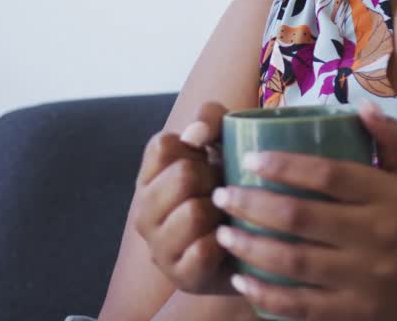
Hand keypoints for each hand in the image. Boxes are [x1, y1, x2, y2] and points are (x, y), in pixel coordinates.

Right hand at [131, 101, 233, 294]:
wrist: (252, 246)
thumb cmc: (231, 189)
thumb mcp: (225, 144)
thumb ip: (210, 120)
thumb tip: (195, 133)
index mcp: (149, 177)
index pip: (163, 145)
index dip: (196, 148)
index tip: (208, 161)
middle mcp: (144, 211)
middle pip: (182, 175)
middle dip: (213, 179)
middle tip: (223, 191)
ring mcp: (158, 246)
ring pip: (193, 212)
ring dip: (222, 213)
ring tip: (227, 218)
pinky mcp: (180, 277)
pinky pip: (203, 250)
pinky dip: (224, 243)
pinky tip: (230, 242)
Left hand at [211, 101, 396, 319]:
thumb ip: (389, 140)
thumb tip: (361, 106)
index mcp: (389, 197)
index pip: (330, 175)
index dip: (286, 166)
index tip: (250, 158)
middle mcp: (376, 237)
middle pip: (301, 217)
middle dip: (252, 204)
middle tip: (220, 194)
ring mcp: (362, 279)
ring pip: (294, 261)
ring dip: (250, 246)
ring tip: (221, 231)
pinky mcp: (352, 312)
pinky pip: (300, 304)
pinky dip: (265, 293)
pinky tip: (241, 277)